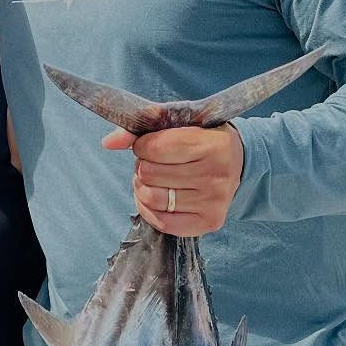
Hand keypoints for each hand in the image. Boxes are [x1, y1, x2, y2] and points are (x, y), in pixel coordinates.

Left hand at [102, 123, 244, 236]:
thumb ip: (143, 127)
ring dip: (142, 187)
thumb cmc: (202, 139)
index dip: (142, 146)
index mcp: (213, 145)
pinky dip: (148, 209)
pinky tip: (155, 198)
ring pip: (151, 198)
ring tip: (152, 179)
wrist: (238, 163)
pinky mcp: (209, 222)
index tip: (147, 145)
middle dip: (143, 166)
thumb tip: (108, 142)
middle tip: (152, 163)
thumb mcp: (180, 124)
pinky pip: (161, 222)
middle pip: (149, 174)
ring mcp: (214, 201)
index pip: (156, 148)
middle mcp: (217, 175)